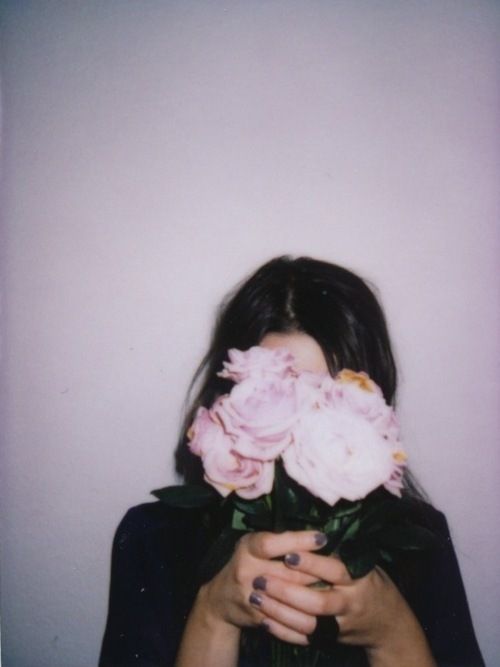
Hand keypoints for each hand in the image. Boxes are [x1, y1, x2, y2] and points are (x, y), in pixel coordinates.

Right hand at [198, 531, 324, 640]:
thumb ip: (279, 540)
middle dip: (315, 572)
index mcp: (247, 548)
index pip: (272, 544)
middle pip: (287, 573)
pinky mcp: (256, 618)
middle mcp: (246, 571)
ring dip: (314, 595)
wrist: (221, 600)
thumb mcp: (254, 544)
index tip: (322, 538)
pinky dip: (305, 620)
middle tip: (338, 569)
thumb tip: (316, 537)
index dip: (298, 541)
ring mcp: (251, 597)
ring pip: (290, 599)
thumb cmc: (247, 562)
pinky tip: (322, 617)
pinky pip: (286, 622)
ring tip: (334, 590)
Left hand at [249, 550, 435, 663]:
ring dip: (280, 611)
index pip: (335, 569)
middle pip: (319, 601)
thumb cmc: (368, 582)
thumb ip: (338, 552)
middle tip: (261, 579)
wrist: (388, 623)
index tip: (289, 554)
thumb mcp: (363, 562)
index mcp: (358, 578)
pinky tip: (264, 621)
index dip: (312, 563)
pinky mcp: (332, 639)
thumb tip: (309, 534)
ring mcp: (341, 625)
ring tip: (256, 598)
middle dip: (288, 591)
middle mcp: (351, 603)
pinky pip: (306, 639)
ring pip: (309, 623)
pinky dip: (284, 632)